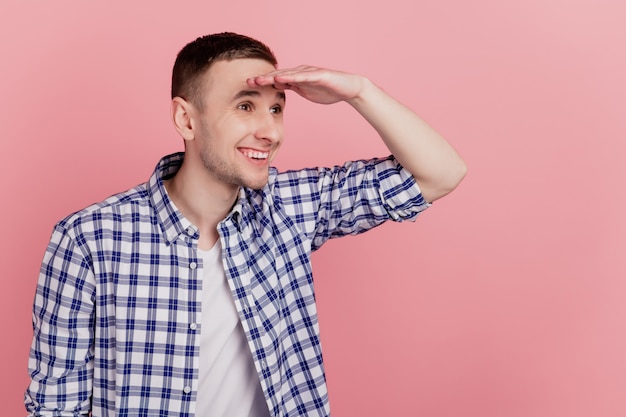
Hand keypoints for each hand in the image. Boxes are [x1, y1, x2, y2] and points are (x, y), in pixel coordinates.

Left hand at [247, 65, 365, 104]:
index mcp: (297, 78)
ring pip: (288, 74)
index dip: (263, 82)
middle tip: (248, 81)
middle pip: (278, 75)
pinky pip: (302, 76)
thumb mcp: (305, 91)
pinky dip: (290, 77)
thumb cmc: (328, 90)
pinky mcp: (318, 75)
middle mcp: (301, 72)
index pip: (277, 80)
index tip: (249, 86)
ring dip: (273, 76)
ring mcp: (309, 73)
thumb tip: (276, 85)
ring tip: (260, 80)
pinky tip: (280, 78)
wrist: (349, 88)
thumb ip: (292, 87)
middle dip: (263, 78)